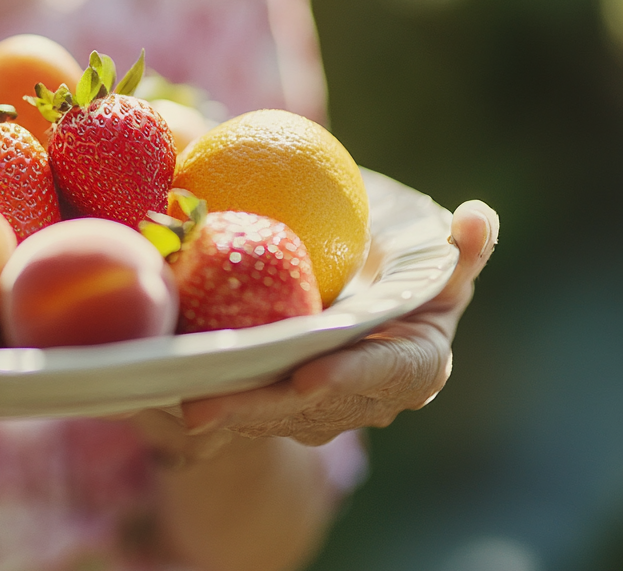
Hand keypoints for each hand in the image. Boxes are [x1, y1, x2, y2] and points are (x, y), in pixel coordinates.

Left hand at [136, 200, 498, 458]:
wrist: (362, 326)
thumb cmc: (406, 288)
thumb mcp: (436, 267)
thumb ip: (461, 251)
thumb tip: (479, 218)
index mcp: (411, 366)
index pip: (387, 376)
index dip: (351, 378)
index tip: (309, 374)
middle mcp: (361, 400)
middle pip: (308, 410)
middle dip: (258, 410)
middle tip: (206, 404)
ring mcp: (314, 413)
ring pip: (264, 415)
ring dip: (220, 411)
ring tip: (175, 400)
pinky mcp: (269, 408)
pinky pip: (236, 405)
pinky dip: (202, 399)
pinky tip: (154, 390)